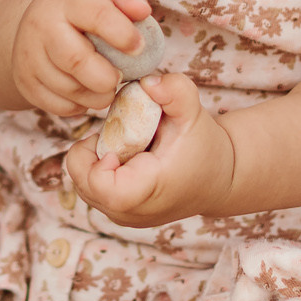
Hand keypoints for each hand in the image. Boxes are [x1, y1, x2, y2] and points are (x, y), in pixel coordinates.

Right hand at [9, 0, 152, 118]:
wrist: (31, 21)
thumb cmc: (78, 5)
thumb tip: (143, 11)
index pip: (96, 16)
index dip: (123, 34)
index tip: (140, 48)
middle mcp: (41, 26)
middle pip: (76, 61)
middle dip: (107, 77)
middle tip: (121, 76)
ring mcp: (29, 57)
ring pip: (69, 89)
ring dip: (98, 95)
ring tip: (108, 84)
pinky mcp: (26, 83)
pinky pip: (60, 107)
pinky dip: (82, 106)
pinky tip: (88, 91)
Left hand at [65, 74, 234, 227]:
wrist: (219, 180)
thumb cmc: (205, 147)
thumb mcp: (193, 112)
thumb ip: (174, 91)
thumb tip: (147, 82)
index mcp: (144, 191)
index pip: (96, 181)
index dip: (97, 154)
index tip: (121, 138)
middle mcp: (128, 213)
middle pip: (81, 180)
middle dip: (95, 151)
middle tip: (125, 137)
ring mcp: (122, 218)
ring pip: (83, 184)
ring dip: (97, 161)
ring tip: (129, 148)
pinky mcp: (120, 216)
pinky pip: (92, 190)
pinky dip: (102, 171)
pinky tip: (129, 160)